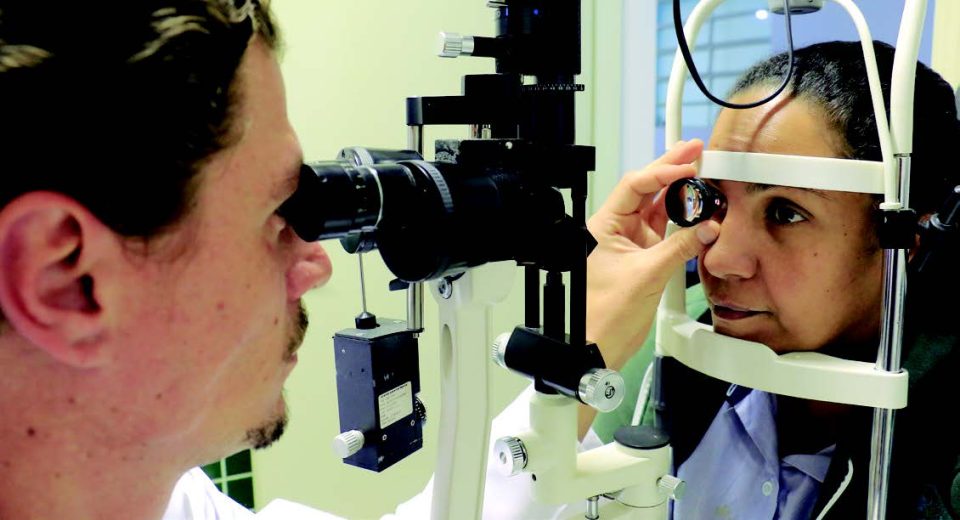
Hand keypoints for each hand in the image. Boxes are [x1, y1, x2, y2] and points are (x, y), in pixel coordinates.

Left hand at [586, 139, 719, 369]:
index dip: (662, 173)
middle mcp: (614, 230)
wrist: (599, 345)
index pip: (634, 186)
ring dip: (679, 192)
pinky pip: (665, 230)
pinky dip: (683, 220)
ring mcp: (629, 242)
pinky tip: (698, 208)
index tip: (687, 168)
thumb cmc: (604, 315)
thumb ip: (680, 248)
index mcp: (603, 226)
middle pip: (645, 190)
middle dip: (671, 169)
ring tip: (700, 171)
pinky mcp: (642, 257)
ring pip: (657, 208)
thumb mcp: (647, 274)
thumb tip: (707, 228)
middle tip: (694, 150)